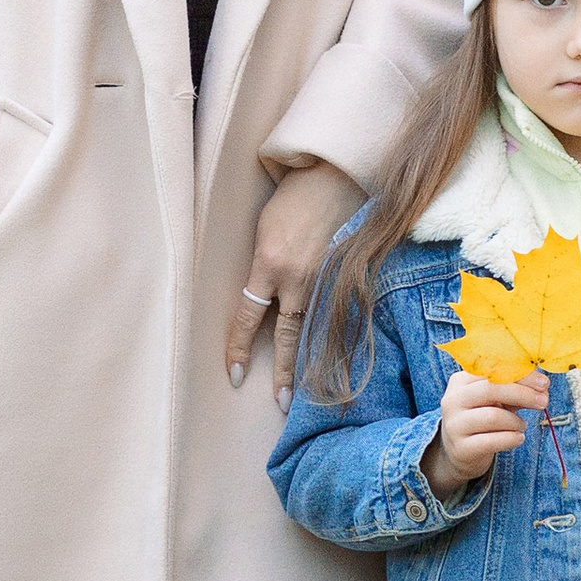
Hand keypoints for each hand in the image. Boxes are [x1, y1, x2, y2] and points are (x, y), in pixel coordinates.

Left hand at [227, 162, 364, 405]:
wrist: (336, 176)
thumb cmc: (293, 198)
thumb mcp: (265, 231)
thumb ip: (263, 267)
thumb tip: (263, 294)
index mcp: (268, 265)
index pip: (247, 317)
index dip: (238, 347)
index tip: (233, 373)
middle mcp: (297, 280)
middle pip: (284, 337)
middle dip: (280, 372)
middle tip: (279, 404)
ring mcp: (325, 280)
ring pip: (313, 331)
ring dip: (307, 364)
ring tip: (303, 394)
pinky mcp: (346, 277)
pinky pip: (335, 315)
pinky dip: (330, 339)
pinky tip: (333, 361)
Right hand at [426, 369, 546, 498]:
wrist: (461, 451)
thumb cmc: (483, 417)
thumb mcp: (497, 399)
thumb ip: (516, 389)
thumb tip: (542, 386)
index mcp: (461, 380)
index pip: (492, 369)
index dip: (521, 374)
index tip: (544, 383)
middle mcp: (453, 400)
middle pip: (491, 388)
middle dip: (523, 394)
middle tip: (543, 402)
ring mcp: (454, 425)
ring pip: (493, 416)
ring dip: (516, 421)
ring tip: (522, 425)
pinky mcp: (461, 448)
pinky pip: (491, 441)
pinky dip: (511, 438)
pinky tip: (518, 438)